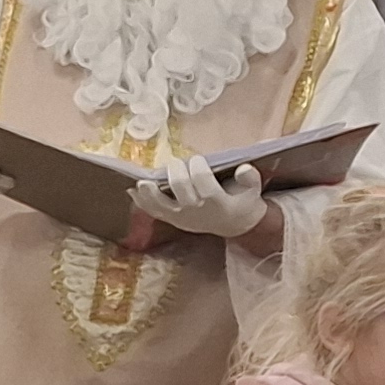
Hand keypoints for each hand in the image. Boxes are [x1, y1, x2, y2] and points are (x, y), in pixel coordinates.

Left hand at [127, 155, 266, 240]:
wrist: (234, 225)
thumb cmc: (242, 202)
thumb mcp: (252, 191)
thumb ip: (250, 179)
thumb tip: (244, 168)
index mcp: (218, 203)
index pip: (204, 184)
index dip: (198, 169)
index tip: (196, 159)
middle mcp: (197, 212)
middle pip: (182, 191)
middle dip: (177, 174)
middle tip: (175, 163)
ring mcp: (182, 218)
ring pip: (162, 206)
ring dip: (150, 193)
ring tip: (141, 182)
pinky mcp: (172, 220)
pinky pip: (154, 212)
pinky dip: (142, 202)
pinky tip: (131, 191)